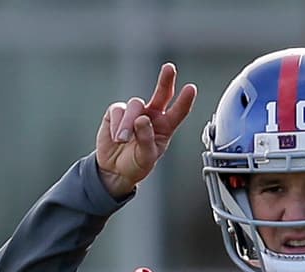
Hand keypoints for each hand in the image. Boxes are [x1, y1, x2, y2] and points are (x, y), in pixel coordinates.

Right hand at [95, 62, 196, 198]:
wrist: (114, 170)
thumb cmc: (135, 164)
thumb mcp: (146, 158)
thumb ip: (146, 139)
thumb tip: (142, 119)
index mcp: (165, 127)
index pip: (178, 112)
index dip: (184, 100)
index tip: (191, 89)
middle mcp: (152, 116)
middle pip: (162, 93)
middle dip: (165, 80)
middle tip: (169, 68)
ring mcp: (135, 112)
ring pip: (135, 105)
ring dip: (128, 124)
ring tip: (122, 140)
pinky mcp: (117, 112)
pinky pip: (117, 111)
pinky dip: (116, 125)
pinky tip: (116, 137)